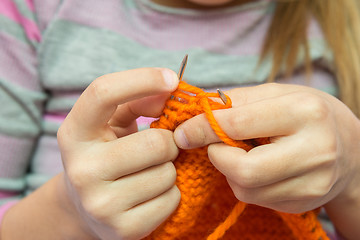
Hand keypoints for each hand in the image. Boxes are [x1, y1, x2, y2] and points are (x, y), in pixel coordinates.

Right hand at [57, 68, 180, 239]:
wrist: (86, 207)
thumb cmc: (106, 154)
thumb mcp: (112, 124)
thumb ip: (139, 101)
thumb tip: (171, 91)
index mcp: (74, 133)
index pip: (103, 92)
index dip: (142, 79)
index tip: (171, 79)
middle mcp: (81, 168)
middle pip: (155, 143)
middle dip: (168, 142)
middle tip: (158, 147)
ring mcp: (99, 203)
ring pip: (167, 173)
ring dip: (168, 169)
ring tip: (148, 172)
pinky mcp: (122, 229)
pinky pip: (171, 200)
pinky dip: (169, 193)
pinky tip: (150, 193)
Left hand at [174, 83, 359, 213]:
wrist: (350, 147)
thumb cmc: (306, 113)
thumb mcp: (275, 93)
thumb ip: (235, 101)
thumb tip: (194, 113)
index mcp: (305, 113)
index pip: (237, 124)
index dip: (201, 129)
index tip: (182, 132)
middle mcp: (315, 151)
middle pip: (243, 169)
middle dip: (217, 157)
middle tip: (214, 145)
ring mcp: (313, 183)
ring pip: (246, 189)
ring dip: (230, 171)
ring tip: (242, 152)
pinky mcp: (304, 203)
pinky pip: (256, 199)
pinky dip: (244, 183)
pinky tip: (257, 167)